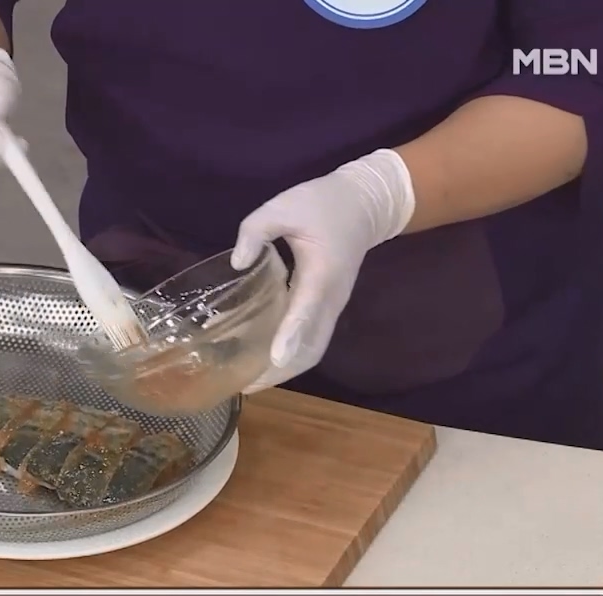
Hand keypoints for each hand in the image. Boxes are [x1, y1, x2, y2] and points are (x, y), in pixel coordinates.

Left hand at [230, 148, 416, 393]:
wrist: (365, 205)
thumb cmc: (323, 203)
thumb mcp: (284, 206)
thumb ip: (256, 231)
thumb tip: (237, 263)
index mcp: (322, 273)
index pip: (307, 310)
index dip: (291, 335)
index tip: (275, 359)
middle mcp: (331, 299)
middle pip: (312, 346)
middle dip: (282, 371)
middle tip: (246, 384)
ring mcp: (333, 307)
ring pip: (314, 349)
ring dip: (286, 370)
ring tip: (250, 382)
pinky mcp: (328, 309)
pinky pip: (313, 341)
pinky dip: (291, 356)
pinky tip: (263, 360)